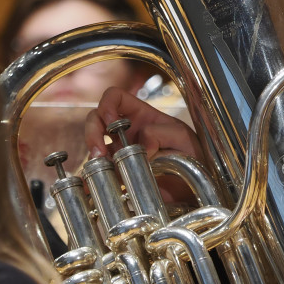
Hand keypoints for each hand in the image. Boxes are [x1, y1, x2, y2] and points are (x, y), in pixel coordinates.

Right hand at [85, 87, 201, 203]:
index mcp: (141, 115)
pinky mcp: (119, 174)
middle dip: (92, 131)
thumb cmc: (191, 153)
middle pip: (96, 119)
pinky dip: (90, 179)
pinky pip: (97, 174)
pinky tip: (91, 186)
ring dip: (91, 155)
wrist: (194, 183)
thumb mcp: (181, 136)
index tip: (111, 121)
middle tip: (99, 150)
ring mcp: (120, 152)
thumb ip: (160, 133)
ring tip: (99, 167)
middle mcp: (126, 132)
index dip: (107, 104)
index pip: (115, 97)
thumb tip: (141, 145)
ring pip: (94, 146)